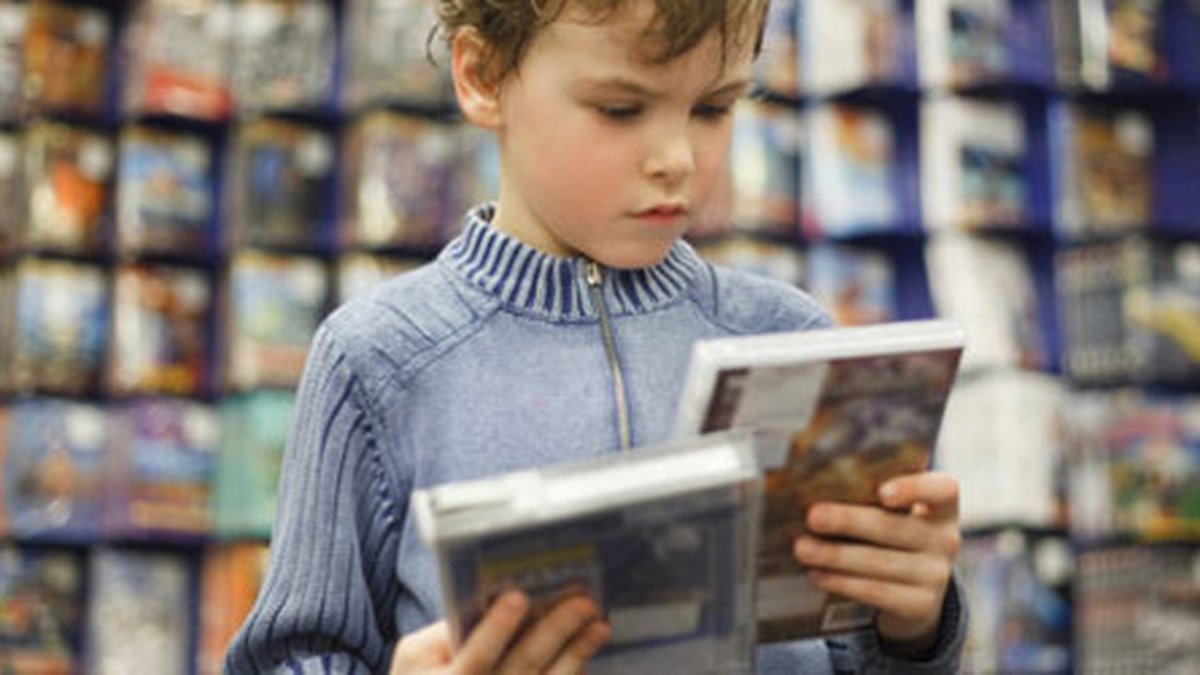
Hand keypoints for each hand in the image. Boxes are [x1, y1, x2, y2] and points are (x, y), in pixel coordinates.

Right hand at [390, 591, 611, 673]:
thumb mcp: (415, 654)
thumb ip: (447, 631)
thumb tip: (496, 599)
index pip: (474, 661)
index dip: (496, 630)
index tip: (520, 597)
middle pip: (522, 670)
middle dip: (554, 633)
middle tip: (582, 603)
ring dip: (576, 655)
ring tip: (598, 626)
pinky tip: (586, 655)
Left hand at [791, 471, 960, 652]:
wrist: (915, 592)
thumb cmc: (892, 537)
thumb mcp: (895, 514)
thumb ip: (868, 495)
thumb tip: (810, 484)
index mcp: (942, 507)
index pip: (943, 489)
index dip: (914, 488)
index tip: (882, 492)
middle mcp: (946, 539)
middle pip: (894, 527)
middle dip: (848, 521)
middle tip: (812, 516)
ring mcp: (935, 575)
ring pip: (878, 562)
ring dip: (835, 555)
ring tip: (802, 548)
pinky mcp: (920, 605)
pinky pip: (875, 591)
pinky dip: (842, 582)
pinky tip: (817, 574)